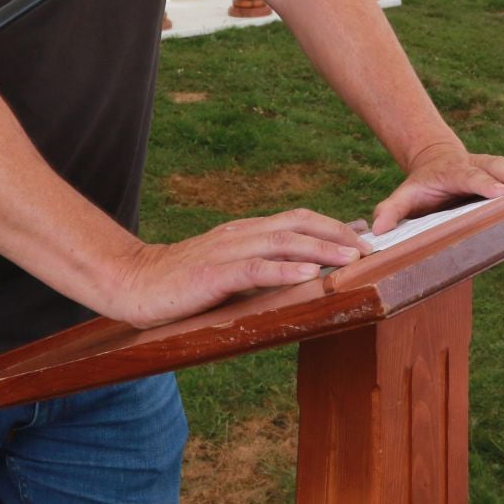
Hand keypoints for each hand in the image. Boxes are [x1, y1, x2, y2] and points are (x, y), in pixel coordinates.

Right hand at [101, 209, 369, 327]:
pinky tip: (309, 273)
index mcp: (245, 231)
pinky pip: (254, 268)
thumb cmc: (182, 284)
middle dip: (336, 234)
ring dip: (320, 249)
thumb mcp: (228, 271)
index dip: (332, 226)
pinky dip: (284, 269)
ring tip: (351, 258)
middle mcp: (240, 233)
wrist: (133, 284)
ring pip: (281, 242)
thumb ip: (261, 267)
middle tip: (371, 248)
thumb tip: (302, 274)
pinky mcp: (212, 273)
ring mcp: (226, 251)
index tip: (364, 238)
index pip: (297, 219)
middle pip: (297, 224)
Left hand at [370, 141, 503, 234]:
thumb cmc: (423, 185)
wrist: (435, 159)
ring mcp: (494, 165)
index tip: (498, 192)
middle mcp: (478, 165)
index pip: (469, 175)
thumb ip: (392, 210)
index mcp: (453, 172)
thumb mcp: (405, 195)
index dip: (484, 183)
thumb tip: (376, 229)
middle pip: (497, 167)